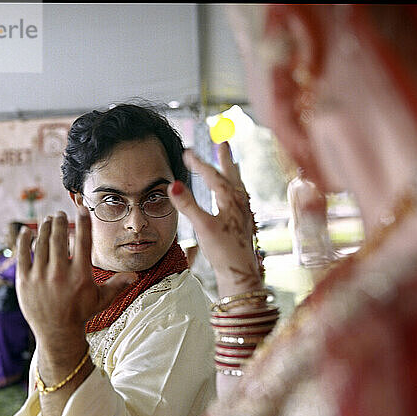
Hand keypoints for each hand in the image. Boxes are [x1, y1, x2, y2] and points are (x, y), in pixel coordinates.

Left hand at [15, 208, 134, 360]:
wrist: (57, 332)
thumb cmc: (81, 313)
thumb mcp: (102, 299)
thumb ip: (117, 284)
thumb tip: (135, 275)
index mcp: (80, 276)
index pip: (83, 242)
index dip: (83, 223)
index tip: (80, 208)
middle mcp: (60, 274)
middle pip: (59, 237)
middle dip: (60, 221)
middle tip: (60, 214)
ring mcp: (40, 277)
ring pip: (41, 243)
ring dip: (45, 227)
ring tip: (49, 220)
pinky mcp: (24, 281)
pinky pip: (22, 254)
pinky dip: (25, 240)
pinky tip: (29, 231)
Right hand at [167, 142, 261, 297]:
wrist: (239, 274)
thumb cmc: (222, 251)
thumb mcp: (202, 226)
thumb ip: (188, 205)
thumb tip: (172, 185)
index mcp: (230, 200)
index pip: (212, 175)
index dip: (198, 163)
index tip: (186, 152)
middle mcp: (240, 203)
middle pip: (231, 174)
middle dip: (224, 158)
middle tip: (223, 141)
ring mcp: (244, 213)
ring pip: (237, 185)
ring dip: (232, 172)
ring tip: (231, 162)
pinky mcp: (244, 224)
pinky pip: (240, 198)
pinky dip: (235, 188)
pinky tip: (235, 195)